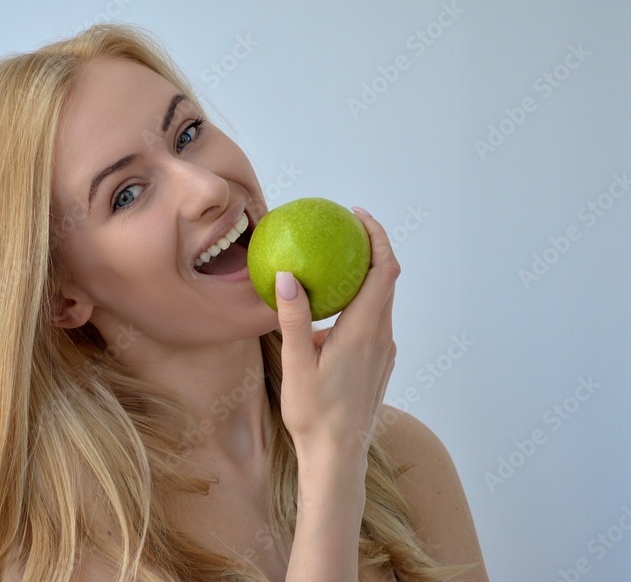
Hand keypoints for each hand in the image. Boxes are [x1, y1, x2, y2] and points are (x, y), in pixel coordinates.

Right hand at [275, 208, 399, 464]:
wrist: (338, 455)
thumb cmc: (315, 414)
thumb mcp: (297, 364)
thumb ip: (293, 319)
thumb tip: (286, 276)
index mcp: (365, 331)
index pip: (384, 271)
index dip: (377, 237)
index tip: (358, 216)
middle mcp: (381, 337)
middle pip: (386, 280)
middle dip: (370, 249)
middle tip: (343, 230)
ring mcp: (383, 352)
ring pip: (380, 302)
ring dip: (363, 278)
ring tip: (332, 266)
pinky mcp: (377, 363)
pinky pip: (373, 321)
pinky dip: (358, 303)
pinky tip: (328, 312)